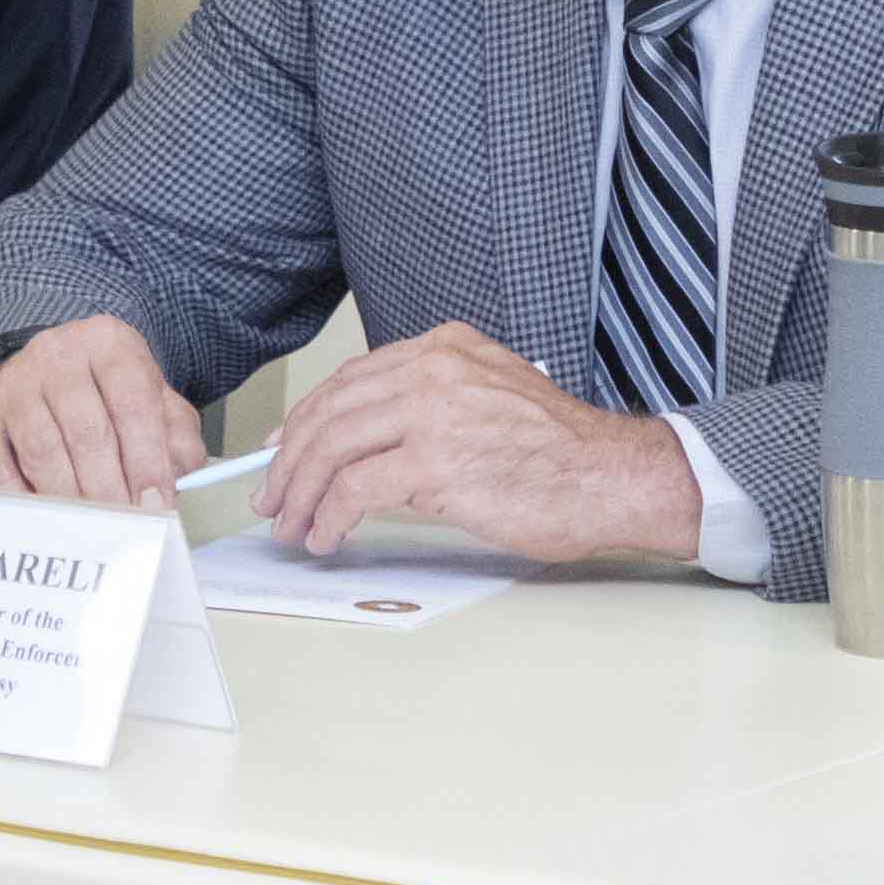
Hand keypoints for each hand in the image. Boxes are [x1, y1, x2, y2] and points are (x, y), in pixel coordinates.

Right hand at [0, 315, 198, 506]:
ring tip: (95, 528)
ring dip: (73, 499)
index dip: (148, 459)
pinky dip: (27, 504)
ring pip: (45, 453)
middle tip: (128, 525)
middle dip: (113, 488)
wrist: (36, 379)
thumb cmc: (103, 397)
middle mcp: (56, 356)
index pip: (133, 401)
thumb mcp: (152, 401)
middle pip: (88, 432)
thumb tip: (177, 479)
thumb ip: (175, 437)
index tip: (158, 502)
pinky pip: (0, 473)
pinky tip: (49, 520)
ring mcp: (13, 387)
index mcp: (108, 343)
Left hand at [264, 324, 697, 566]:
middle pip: (331, 410)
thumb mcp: (491, 400)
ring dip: (300, 492)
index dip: (306, 418)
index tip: (283, 450)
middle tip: (273, 496)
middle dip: (289, 460)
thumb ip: (434, 405)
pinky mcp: (434, 461)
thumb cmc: (562, 454)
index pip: (352, 378)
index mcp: (446, 349)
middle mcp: (434, 369)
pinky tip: (328, 536)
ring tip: (292, 525)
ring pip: (331, 447)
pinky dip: (329, 517)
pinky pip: (354, 489)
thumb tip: (371, 447)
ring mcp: (432, 411)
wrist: (611, 477)